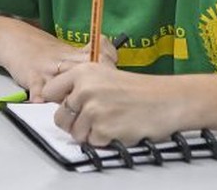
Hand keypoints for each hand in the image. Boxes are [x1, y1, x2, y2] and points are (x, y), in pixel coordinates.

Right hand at [0, 27, 118, 102]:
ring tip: (78, 110)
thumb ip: (89, 64)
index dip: (110, 63)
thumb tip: (113, 77)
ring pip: (64, 80)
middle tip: (102, 99)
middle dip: (97, 83)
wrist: (17, 40)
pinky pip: (37, 88)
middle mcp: (66, 60)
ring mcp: (49, 69)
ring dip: (72, 95)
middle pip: (87, 68)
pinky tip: (43, 104)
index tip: (115, 76)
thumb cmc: (46, 52)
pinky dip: (40, 97)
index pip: (100, 53)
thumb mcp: (69, 53)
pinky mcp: (33, 77)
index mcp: (77, 54)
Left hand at [43, 65, 178, 145]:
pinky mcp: (102, 129)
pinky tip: (118, 127)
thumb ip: (80, 86)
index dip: (58, 102)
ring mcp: (93, 110)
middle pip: (59, 117)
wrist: (166, 100)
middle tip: (93, 118)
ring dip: (91, 132)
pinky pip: (92, 143)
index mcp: (83, 72)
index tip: (67, 106)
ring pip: (76, 133)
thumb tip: (60, 102)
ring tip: (111, 120)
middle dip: (74, 123)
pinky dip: (104, 140)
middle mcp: (85, 89)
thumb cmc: (139, 89)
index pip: (50, 91)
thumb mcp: (105, 76)